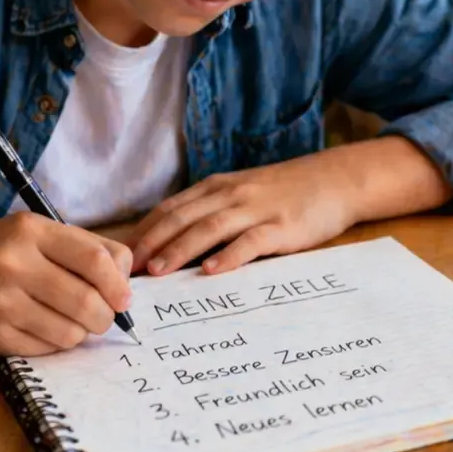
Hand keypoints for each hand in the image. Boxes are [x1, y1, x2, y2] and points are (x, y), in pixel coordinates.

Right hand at [0, 212, 133, 355]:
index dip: (118, 284)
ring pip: (69, 332)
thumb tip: (126, 282)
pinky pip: (45, 349)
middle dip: (104, 316)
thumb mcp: (32, 234)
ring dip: (80, 333)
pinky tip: (42, 330)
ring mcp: (0, 302)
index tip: (124, 299)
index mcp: (30, 231)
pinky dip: (54, 344)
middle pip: (87, 301)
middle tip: (102, 318)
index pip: (95, 260)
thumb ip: (82, 249)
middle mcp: (13, 264)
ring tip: (70, 323)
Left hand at [131, 153, 361, 276]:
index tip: (118, 258)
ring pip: (209, 228)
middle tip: (124, 270)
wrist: (334, 180)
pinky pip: (250, 241)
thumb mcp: (242, 195)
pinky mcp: (281, 226)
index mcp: (217, 189)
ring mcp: (256, 210)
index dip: (142, 232)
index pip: (169, 209)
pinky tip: (212, 271)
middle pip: (180, 218)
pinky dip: (229, 256)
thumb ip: (212, 214)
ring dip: (179, 250)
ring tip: (158, 271)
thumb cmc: (285, 194)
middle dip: (149, 243)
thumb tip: (172, 247)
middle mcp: (230, 195)